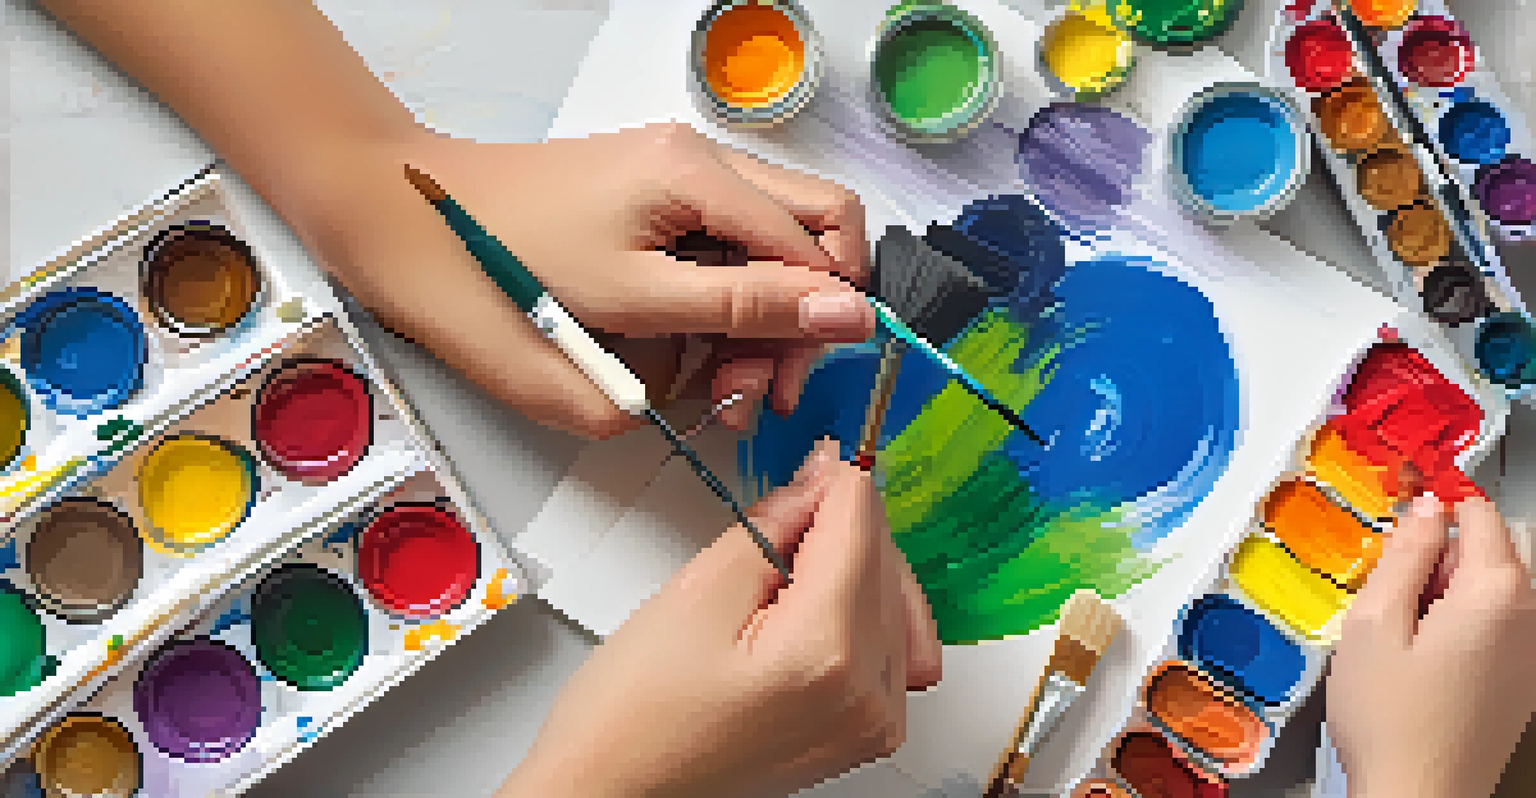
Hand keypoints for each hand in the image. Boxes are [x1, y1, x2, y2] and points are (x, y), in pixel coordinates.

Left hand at [285, 123, 873, 438]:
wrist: (396, 220)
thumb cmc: (496, 270)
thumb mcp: (630, 309)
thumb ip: (743, 311)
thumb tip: (849, 315)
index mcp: (697, 177)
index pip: (821, 246)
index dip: (816, 327)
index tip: (775, 391)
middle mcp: (698, 162)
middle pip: (811, 234)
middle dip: (796, 321)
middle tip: (748, 393)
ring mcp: (673, 177)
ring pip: (767, 247)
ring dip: (756, 321)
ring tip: (709, 387)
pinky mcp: (647, 201)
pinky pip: (718, 250)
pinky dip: (717, 306)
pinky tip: (680, 355)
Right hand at [500, 440, 942, 797]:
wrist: (614, 794)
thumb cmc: (630, 716)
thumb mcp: (694, 592)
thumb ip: (773, 527)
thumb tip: (821, 483)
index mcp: (824, 652)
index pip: (860, 527)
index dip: (835, 481)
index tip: (816, 459)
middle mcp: (866, 695)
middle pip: (886, 565)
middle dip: (846, 524)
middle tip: (791, 506)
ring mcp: (872, 725)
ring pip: (900, 606)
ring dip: (863, 567)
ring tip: (799, 562)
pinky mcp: (865, 737)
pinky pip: (900, 655)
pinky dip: (872, 615)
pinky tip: (827, 606)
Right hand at [1328, 495, 1535, 797]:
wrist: (1416, 796)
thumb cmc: (1390, 722)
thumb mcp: (1373, 623)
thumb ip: (1402, 556)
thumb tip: (1423, 511)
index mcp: (1495, 595)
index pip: (1480, 513)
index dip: (1437, 500)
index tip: (1405, 501)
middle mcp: (1528, 618)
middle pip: (1498, 547)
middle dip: (1448, 545)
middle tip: (1395, 574)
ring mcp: (1530, 652)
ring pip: (1498, 585)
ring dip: (1453, 583)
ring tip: (1403, 621)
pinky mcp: (1521, 679)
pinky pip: (1500, 623)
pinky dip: (1463, 617)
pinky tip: (1422, 649)